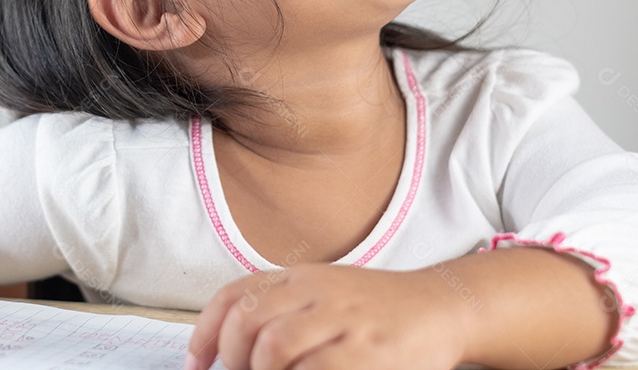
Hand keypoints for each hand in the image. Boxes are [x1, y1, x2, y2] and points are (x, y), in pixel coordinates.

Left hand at [186, 264, 465, 369]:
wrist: (442, 307)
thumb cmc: (378, 311)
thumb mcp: (325, 295)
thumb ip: (283, 312)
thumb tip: (231, 353)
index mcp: (301, 276)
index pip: (235, 295)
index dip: (205, 334)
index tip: (195, 365)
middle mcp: (318, 292)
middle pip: (249, 322)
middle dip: (234, 359)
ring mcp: (343, 320)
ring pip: (274, 347)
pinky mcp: (367, 352)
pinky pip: (314, 369)